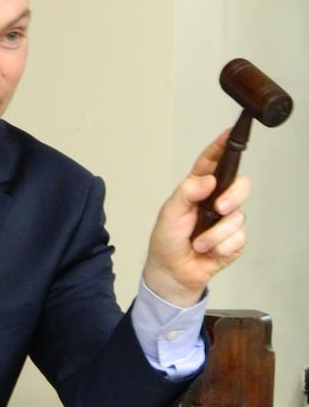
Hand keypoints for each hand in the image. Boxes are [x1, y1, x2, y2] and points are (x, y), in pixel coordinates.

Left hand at [142, 131, 251, 306]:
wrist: (171, 272)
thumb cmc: (166, 241)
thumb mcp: (169, 213)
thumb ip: (186, 193)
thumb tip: (207, 180)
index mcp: (197, 189)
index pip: (212, 163)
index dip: (221, 147)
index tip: (228, 134)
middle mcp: (215, 201)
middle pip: (240, 185)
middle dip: (233, 196)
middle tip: (218, 209)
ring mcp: (226, 220)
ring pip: (237, 217)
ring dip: (215, 235)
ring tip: (198, 242)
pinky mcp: (234, 240)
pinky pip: (237, 238)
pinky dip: (219, 247)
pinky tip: (207, 251)